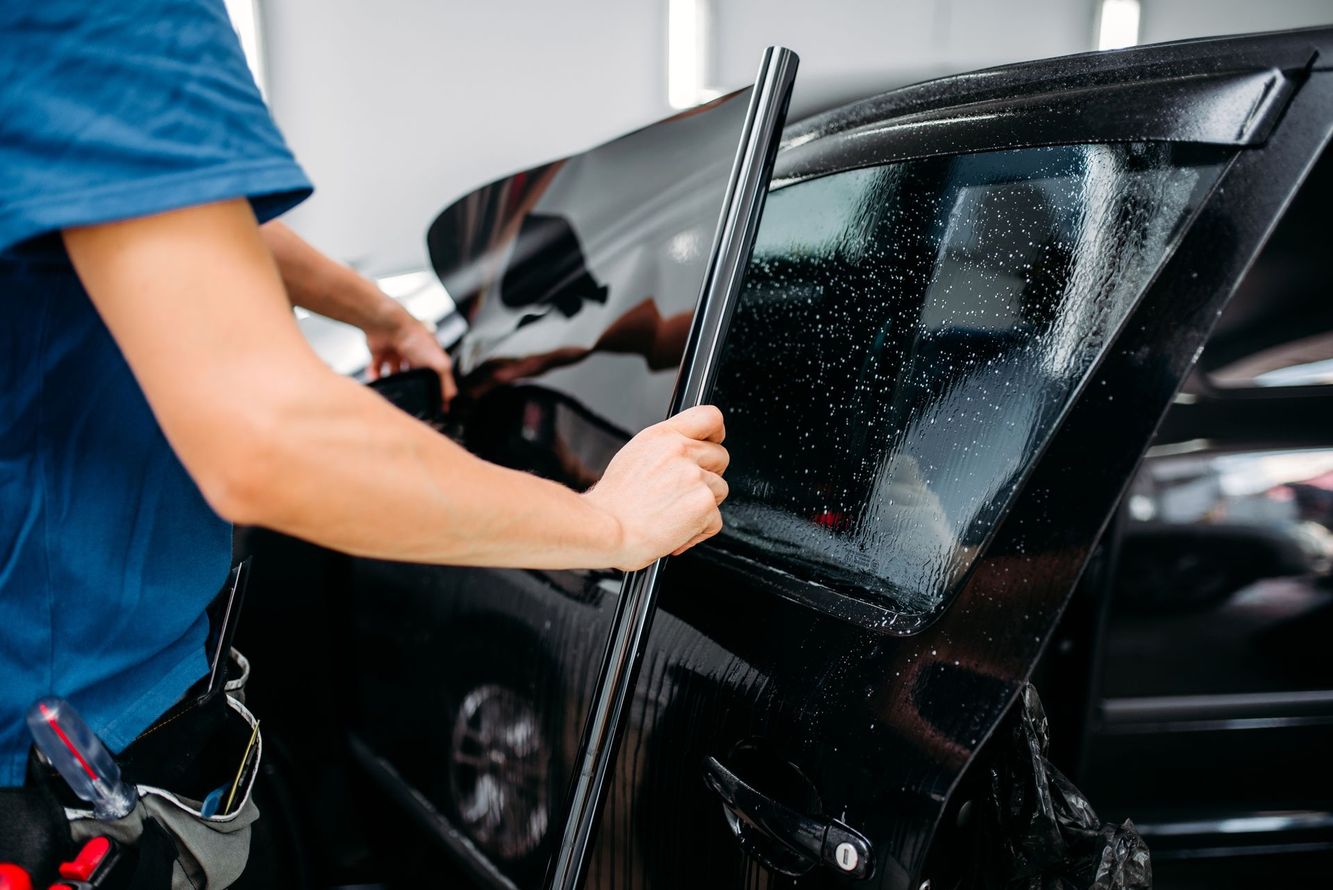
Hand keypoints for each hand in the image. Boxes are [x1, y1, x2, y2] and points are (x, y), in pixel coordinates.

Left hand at [365, 308, 458, 408]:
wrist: (389, 325)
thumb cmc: (416, 338)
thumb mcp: (439, 363)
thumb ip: (446, 381)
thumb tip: (450, 398)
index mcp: (429, 355)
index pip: (434, 375)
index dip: (433, 388)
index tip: (431, 404)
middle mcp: (413, 354)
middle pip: (413, 375)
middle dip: (412, 386)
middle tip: (409, 400)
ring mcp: (396, 353)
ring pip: (394, 373)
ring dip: (393, 382)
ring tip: (391, 392)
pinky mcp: (380, 352)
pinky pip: (376, 368)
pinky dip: (375, 375)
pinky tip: (377, 382)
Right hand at [582, 405, 728, 570]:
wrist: (607, 530)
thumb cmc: (612, 504)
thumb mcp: (632, 457)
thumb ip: (664, 450)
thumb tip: (684, 454)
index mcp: (663, 436)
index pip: (708, 417)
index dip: (716, 432)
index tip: (714, 441)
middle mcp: (681, 451)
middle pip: (720, 456)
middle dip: (708, 475)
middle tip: (684, 493)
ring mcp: (695, 477)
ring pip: (719, 489)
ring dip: (702, 505)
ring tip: (673, 515)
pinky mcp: (704, 504)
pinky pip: (715, 520)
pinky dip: (699, 531)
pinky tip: (675, 531)